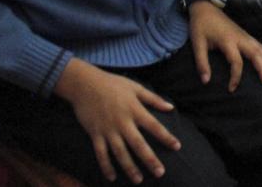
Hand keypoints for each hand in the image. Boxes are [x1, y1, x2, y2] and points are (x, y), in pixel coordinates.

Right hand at [54, 59, 178, 183]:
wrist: (85, 84)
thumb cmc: (113, 84)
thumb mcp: (136, 87)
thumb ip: (153, 99)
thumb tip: (171, 107)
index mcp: (135, 110)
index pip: (154, 126)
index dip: (166, 137)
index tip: (177, 147)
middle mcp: (122, 122)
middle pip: (138, 144)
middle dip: (150, 159)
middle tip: (160, 173)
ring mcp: (108, 130)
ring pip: (120, 153)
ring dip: (130, 168)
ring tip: (139, 180)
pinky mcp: (95, 134)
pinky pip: (101, 154)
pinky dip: (106, 166)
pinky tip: (112, 177)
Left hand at [188, 1, 261, 91]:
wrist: (205, 7)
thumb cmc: (200, 25)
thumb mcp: (197, 43)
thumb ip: (202, 63)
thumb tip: (206, 81)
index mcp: (228, 41)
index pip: (237, 62)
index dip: (236, 77)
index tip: (231, 89)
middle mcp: (239, 38)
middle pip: (255, 54)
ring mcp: (244, 35)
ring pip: (260, 48)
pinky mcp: (244, 34)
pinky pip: (259, 44)